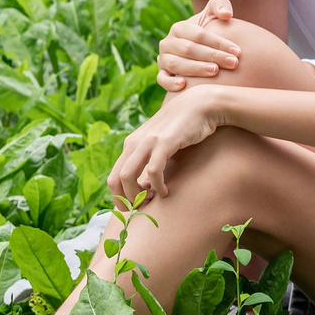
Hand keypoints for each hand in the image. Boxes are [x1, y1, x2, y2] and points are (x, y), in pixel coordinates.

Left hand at [108, 88, 228, 203]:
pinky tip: (165, 192)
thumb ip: (150, 161)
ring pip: (127, 176)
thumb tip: (143, 187)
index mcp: (131, 144)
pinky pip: (153, 171)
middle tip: (140, 210)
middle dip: (125, 200)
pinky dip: (157, 186)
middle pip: (116, 180)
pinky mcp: (164, 142)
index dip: (120, 197)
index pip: (113, 177)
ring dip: (137, 195)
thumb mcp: (161, 144)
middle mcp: (134, 142)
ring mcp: (148, 141)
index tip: (134, 207)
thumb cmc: (183, 128)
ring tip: (152, 201)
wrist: (201, 105)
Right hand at [157, 0, 242, 93]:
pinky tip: (184, 85)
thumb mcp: (213, 15)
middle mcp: (168, 43)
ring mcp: (163, 58)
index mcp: (179, 28)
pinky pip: (162, 79)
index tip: (238, 51)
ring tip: (215, 71)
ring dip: (196, 68)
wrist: (200, 50)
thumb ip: (220, 5)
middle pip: (189, 49)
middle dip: (212, 56)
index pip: (199, 35)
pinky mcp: (162, 73)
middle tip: (233, 63)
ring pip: (176, 64)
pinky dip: (170, 83)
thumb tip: (226, 14)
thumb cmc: (210, 31)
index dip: (219, 42)